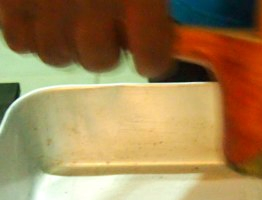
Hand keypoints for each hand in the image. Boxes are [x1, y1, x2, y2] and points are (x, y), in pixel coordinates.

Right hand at [0, 0, 173, 77]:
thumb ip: (158, 0)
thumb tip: (173, 35)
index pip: (150, 56)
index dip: (152, 57)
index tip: (150, 52)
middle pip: (97, 60)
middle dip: (104, 50)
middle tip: (105, 29)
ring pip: (55, 55)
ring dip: (67, 46)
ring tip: (71, 21)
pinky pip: (16, 40)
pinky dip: (29, 33)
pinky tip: (43, 14)